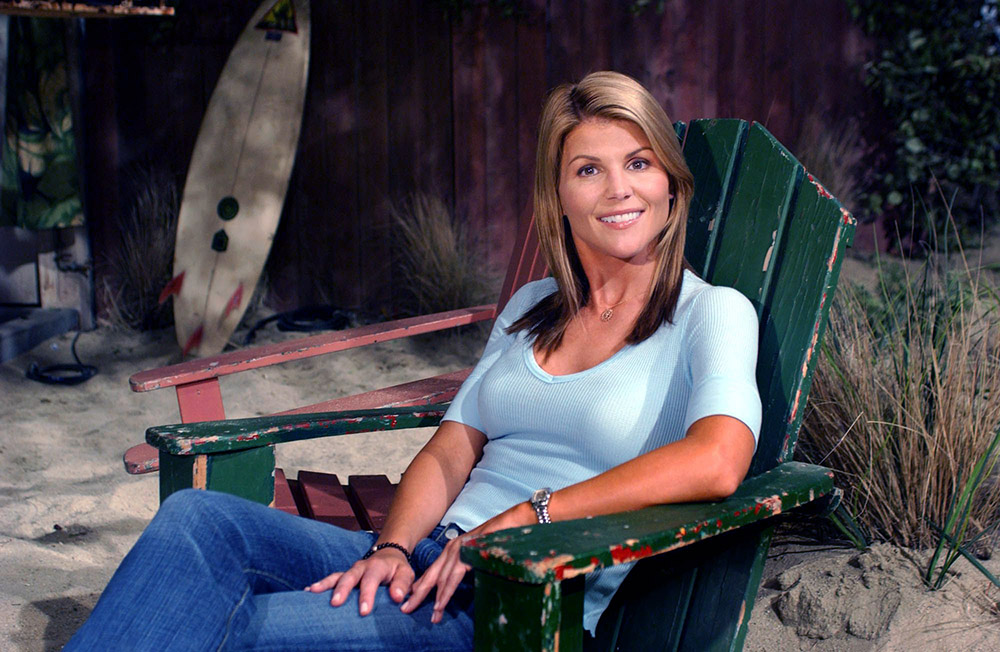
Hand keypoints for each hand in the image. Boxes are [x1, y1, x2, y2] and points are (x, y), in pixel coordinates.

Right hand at [305, 547, 413, 615]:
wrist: (389, 554)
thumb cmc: (398, 569)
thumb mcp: (406, 573)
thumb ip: (403, 585)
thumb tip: (397, 598)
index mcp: (377, 566)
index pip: (371, 580)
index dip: (367, 595)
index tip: (364, 611)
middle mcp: (361, 567)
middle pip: (350, 577)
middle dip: (342, 590)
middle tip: (336, 603)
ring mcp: (351, 571)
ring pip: (337, 576)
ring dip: (325, 584)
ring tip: (313, 591)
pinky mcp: (345, 575)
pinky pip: (331, 579)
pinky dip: (321, 584)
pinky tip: (308, 591)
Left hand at [401, 501, 534, 622]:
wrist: (516, 522)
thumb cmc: (500, 538)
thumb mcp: (479, 554)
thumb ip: (468, 564)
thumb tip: (462, 579)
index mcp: (453, 548)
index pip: (434, 570)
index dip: (422, 585)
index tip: (411, 598)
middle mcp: (452, 547)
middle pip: (431, 575)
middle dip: (418, 593)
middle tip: (406, 609)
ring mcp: (459, 549)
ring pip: (442, 579)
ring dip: (435, 599)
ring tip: (432, 616)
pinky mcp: (468, 553)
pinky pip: (454, 577)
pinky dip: (447, 592)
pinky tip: (441, 604)